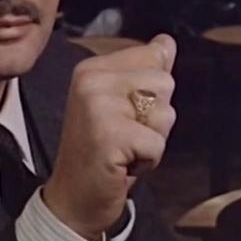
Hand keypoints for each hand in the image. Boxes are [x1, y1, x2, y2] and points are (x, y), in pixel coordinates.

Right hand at [43, 34, 176, 240]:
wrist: (74, 199)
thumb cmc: (102, 153)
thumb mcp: (123, 105)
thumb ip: (144, 71)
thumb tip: (166, 41)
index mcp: (93, 68)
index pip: (154, 56)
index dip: (153, 93)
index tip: (124, 113)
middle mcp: (91, 80)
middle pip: (165, 82)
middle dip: (157, 117)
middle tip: (126, 135)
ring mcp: (97, 105)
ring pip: (165, 112)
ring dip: (153, 139)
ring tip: (124, 148)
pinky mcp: (108, 134)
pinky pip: (157, 143)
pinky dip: (149, 161)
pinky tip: (123, 164)